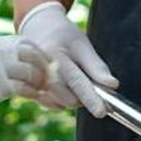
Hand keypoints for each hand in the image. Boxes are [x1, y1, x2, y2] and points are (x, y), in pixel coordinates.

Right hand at [0, 36, 51, 120]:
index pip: (25, 42)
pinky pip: (23, 88)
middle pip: (32, 54)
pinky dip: (32, 93)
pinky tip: (34, 96)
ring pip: (31, 71)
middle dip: (43, 66)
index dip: (38, 53)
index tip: (44, 63)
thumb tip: (17, 57)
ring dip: (40, 81)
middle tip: (47, 77)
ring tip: (41, 88)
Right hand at [16, 1, 113, 116]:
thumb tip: (112, 85)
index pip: (77, 81)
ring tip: (72, 76)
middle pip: (68, 98)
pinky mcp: (29, 90)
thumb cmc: (63, 36)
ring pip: (60, 103)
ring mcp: (32, 81)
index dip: (91, 98)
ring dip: (72, 98)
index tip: (101, 111)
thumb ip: (96, 67)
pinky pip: (51, 104)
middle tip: (87, 80)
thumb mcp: (82, 44)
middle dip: (83, 97)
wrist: (38, 29)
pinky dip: (60, 100)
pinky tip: (61, 85)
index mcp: (54, 55)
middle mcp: (40, 70)